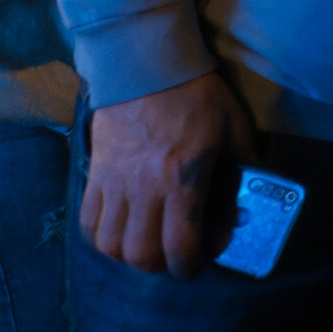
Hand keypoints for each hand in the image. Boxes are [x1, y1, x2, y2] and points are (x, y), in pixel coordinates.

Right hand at [82, 72, 253, 277]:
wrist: (145, 64)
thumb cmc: (196, 94)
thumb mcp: (234, 128)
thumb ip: (244, 168)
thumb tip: (245, 206)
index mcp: (183, 178)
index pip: (180, 245)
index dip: (190, 267)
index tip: (198, 265)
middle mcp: (144, 188)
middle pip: (141, 255)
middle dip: (160, 266)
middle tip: (174, 256)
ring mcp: (114, 182)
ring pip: (110, 245)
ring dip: (129, 255)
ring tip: (147, 245)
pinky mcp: (94, 173)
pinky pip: (88, 222)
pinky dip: (101, 237)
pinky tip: (119, 231)